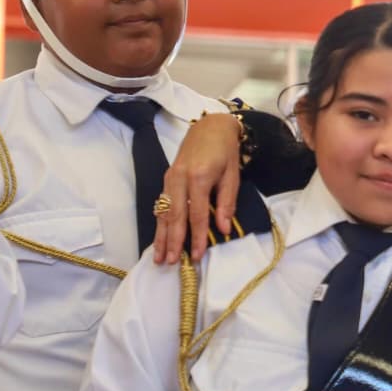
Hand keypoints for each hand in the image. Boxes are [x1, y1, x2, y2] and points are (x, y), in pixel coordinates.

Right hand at [153, 113, 241, 264]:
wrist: (210, 127)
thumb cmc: (225, 151)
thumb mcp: (232, 175)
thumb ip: (227, 202)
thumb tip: (223, 229)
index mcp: (198, 177)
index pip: (197, 214)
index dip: (197, 237)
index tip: (196, 256)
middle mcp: (179, 179)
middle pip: (174, 216)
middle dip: (172, 241)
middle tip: (171, 263)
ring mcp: (169, 179)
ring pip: (163, 213)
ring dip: (161, 236)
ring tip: (159, 257)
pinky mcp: (166, 179)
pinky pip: (162, 205)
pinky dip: (160, 224)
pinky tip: (159, 238)